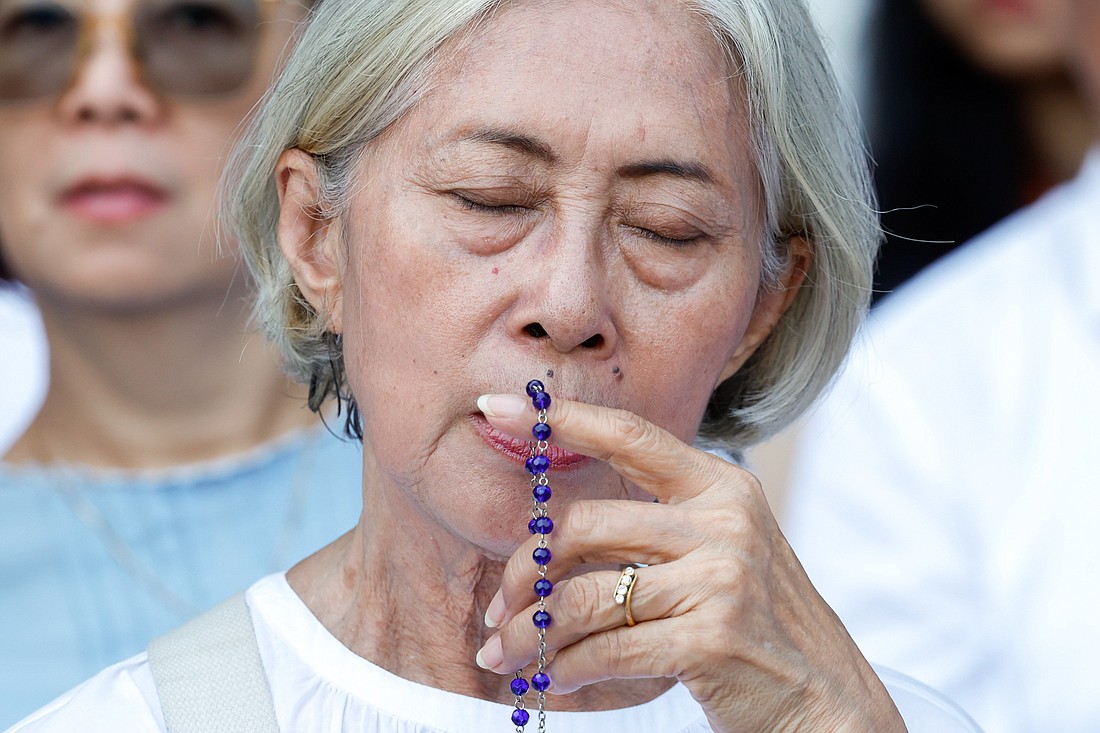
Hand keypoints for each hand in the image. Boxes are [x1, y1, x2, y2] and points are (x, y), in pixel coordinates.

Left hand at [476, 394, 904, 732]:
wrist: (825, 700)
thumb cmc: (753, 624)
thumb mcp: (718, 551)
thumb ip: (653, 525)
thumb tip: (548, 533)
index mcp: (718, 486)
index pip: (627, 435)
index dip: (558, 419)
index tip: (496, 407)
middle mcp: (722, 521)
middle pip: (584, 525)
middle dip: (525, 571)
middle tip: (500, 610)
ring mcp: (721, 578)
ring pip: (585, 596)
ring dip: (532, 634)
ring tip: (508, 655)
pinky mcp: (712, 637)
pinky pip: (607, 648)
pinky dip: (567, 669)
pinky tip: (555, 681)